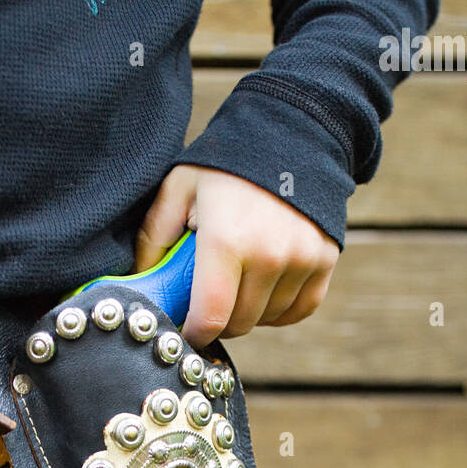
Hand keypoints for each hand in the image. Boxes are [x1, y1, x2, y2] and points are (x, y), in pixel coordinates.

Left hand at [134, 164, 338, 348]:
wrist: (290, 132)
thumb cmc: (226, 165)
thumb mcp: (178, 188)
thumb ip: (154, 239)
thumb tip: (141, 288)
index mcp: (226, 241)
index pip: (211, 318)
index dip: (194, 335)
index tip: (185, 334)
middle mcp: (269, 255)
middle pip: (239, 323)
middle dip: (219, 321)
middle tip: (207, 302)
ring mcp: (302, 259)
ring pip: (267, 319)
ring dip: (250, 313)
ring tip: (237, 283)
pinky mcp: (325, 260)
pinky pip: (299, 310)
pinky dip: (280, 310)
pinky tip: (264, 290)